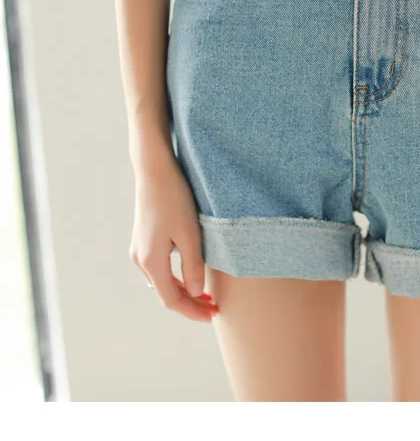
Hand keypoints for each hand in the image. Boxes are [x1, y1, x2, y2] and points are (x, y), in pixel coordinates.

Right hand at [129, 149, 218, 321]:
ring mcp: (138, 249)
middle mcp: (140, 259)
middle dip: (190, 303)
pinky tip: (190, 274)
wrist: (154, 171)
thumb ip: (193, 265)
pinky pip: (158, 269)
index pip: (172, 300)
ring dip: (183, 291)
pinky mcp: (142, 240)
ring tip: (206, 294)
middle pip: (165, 293)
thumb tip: (196, 293)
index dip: (192, 311)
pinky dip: (175, 277)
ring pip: (161, 282)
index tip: (213, 316)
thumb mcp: (189, 233)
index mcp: (151, 261)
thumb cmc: (175, 199)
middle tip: (214, 307)